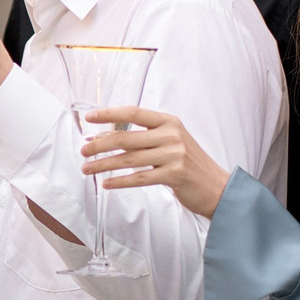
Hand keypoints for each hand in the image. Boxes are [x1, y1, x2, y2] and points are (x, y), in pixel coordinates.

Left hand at [81, 105, 229, 216]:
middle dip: (100, 145)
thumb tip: (105, 138)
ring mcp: (174, 154)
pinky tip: (106, 183)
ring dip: (104, 164)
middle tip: (83, 151)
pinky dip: (120, 181)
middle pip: (126, 138)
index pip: (133, 113)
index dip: (109, 114)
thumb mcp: (170, 141)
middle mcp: (171, 135)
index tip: (89, 118)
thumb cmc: (188, 163)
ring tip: (87, 168)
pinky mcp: (175, 175)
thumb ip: (144, 137)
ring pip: (129, 159)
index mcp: (169, 122)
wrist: (216, 186)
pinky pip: (140, 178)